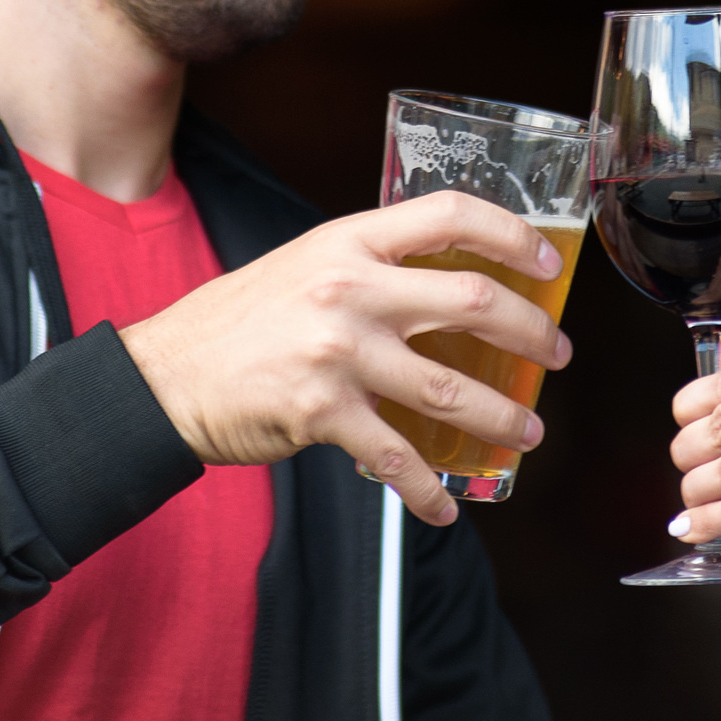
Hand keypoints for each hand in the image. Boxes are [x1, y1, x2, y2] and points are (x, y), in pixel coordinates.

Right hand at [119, 191, 570, 525]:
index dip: (511, 235)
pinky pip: (396, 458)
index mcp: (349, 240)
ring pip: (451, 387)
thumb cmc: (240, 320)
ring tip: (526, 432)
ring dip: (501, 417)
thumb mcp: (306, 263)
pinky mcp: (322, 413)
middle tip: (554, 356)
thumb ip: (371, 265)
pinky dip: (427, 490)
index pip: (449, 216)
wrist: (165, 375)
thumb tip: (448, 283)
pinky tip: (445, 505)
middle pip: (472, 302)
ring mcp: (338, 352)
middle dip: (530, 333)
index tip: (548, 264)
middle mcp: (349, 288)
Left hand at [667, 331, 720, 606]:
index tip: (687, 429)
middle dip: (693, 457)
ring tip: (697, 502)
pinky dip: (705, 523)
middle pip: (705, 426)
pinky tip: (694, 526)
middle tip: (694, 472)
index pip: (716, 383)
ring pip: (710, 470)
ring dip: (699, 493)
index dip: (693, 415)